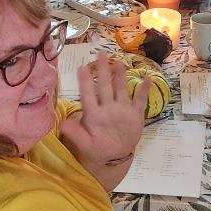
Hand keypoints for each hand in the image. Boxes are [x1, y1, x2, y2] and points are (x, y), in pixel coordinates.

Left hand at [60, 55, 148, 182]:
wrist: (116, 156)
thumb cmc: (98, 149)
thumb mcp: (86, 145)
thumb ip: (76, 135)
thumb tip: (62, 125)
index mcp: (94, 114)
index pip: (88, 95)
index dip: (85, 82)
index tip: (81, 67)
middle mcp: (107, 107)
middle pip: (105, 86)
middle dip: (103, 70)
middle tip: (101, 54)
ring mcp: (122, 109)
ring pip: (120, 89)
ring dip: (120, 76)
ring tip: (119, 62)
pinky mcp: (135, 114)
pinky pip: (140, 100)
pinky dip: (144, 90)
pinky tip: (147, 79)